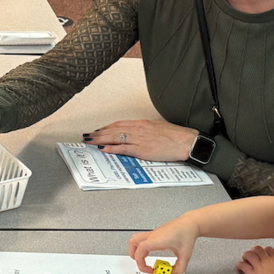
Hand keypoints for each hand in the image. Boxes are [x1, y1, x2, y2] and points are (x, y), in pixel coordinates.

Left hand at [83, 119, 197, 162]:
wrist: (186, 141)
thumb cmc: (175, 136)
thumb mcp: (157, 128)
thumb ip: (145, 130)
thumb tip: (136, 134)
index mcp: (142, 123)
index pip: (119, 124)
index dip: (106, 127)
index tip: (98, 130)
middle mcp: (138, 129)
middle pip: (113, 129)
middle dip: (98, 133)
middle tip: (87, 136)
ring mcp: (139, 139)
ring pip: (114, 137)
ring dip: (100, 140)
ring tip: (90, 142)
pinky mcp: (142, 150)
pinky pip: (123, 148)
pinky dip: (111, 149)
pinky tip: (103, 149)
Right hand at [129, 215, 198, 273]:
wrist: (190, 224)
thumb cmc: (187, 234)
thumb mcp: (185, 256)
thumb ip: (179, 268)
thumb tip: (171, 272)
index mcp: (158, 240)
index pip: (140, 249)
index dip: (141, 262)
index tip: (150, 270)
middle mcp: (153, 235)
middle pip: (133, 243)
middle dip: (135, 257)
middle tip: (143, 264)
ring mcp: (152, 233)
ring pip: (135, 239)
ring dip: (135, 250)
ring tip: (142, 258)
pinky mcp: (154, 233)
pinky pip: (141, 239)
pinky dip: (141, 247)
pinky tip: (150, 252)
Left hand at [235, 245, 273, 273]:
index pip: (268, 249)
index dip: (265, 251)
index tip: (264, 254)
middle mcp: (266, 260)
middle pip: (257, 249)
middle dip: (254, 251)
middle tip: (253, 255)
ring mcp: (259, 267)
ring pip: (249, 255)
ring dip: (246, 256)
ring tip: (245, 259)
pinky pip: (243, 266)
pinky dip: (240, 265)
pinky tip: (239, 266)